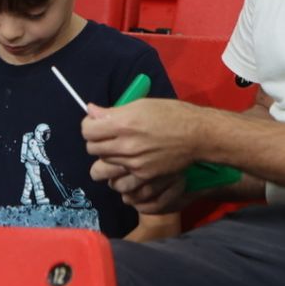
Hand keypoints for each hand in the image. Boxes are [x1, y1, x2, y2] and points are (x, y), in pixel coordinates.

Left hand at [82, 99, 201, 182]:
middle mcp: (126, 144)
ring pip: (103, 167)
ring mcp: (134, 163)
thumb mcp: (141, 104)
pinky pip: (119, 181)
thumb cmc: (171, 114)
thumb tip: (91, 110)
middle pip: (92, 149)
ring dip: (106, 159)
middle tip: (106, 136)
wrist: (197, 135)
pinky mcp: (144, 176)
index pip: (87, 130)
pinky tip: (126, 166)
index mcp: (123, 123)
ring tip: (116, 152)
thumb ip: (113, 111)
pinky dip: (119, 174)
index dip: (89, 125)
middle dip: (96, 141)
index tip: (96, 123)